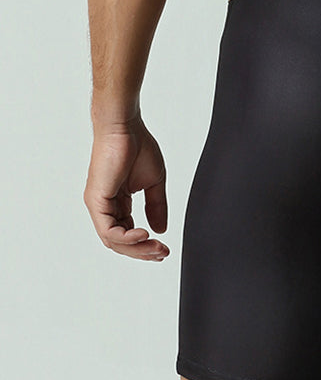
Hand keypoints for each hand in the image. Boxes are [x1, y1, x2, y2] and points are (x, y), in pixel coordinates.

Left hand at [83, 112, 169, 260]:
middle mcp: (105, 206)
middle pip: (120, 242)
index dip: (145, 245)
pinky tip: (143, 234)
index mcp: (118, 202)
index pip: (128, 233)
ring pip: (113, 240)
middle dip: (142, 251)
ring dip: (136, 248)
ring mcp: (99, 205)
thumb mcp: (154, 182)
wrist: (125, 127)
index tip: (164, 249)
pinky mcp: (96, 200)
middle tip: (162, 253)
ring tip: (155, 246)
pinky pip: (108, 230)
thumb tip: (160, 229)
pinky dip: (126, 237)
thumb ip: (156, 206)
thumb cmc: (137, 146)